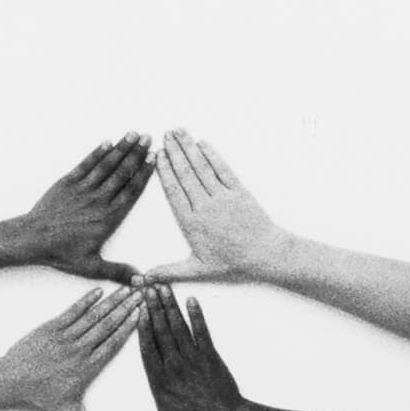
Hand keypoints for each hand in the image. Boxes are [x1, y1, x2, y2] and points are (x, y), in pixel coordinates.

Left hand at [1, 286, 142, 410]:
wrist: (11, 382)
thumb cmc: (40, 398)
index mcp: (88, 367)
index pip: (114, 344)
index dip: (130, 328)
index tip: (143, 315)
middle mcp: (80, 349)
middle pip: (108, 325)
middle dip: (126, 309)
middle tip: (142, 295)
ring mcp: (65, 336)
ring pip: (93, 316)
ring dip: (111, 302)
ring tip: (127, 289)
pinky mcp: (51, 328)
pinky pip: (72, 311)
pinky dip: (86, 300)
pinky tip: (99, 291)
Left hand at [23, 133, 152, 281]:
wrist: (33, 239)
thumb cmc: (61, 253)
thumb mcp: (91, 266)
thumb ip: (118, 271)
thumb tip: (141, 280)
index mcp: (108, 218)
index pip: (131, 191)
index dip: (144, 174)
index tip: (154, 159)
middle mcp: (99, 200)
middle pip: (122, 173)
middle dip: (137, 154)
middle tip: (148, 138)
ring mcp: (83, 189)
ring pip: (106, 165)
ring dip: (121, 148)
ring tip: (133, 134)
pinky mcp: (67, 183)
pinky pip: (86, 164)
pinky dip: (97, 153)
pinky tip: (107, 142)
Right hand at [110, 285, 249, 410]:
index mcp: (159, 381)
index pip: (146, 348)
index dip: (141, 327)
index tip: (135, 309)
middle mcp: (174, 366)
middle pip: (161, 331)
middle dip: (153, 308)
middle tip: (146, 287)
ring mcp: (193, 359)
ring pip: (179, 328)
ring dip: (171, 306)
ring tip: (163, 287)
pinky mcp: (211, 356)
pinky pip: (203, 332)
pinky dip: (197, 315)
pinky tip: (191, 299)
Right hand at [143, 128, 287, 282]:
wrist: (263, 254)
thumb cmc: (231, 263)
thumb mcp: (198, 270)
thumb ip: (170, 271)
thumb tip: (146, 278)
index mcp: (191, 222)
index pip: (173, 191)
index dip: (164, 171)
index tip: (157, 155)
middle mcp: (204, 205)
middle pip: (185, 173)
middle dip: (174, 152)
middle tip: (165, 134)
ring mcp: (222, 196)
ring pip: (201, 168)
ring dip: (189, 148)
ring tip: (179, 132)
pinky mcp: (239, 191)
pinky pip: (223, 169)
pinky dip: (212, 155)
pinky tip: (203, 143)